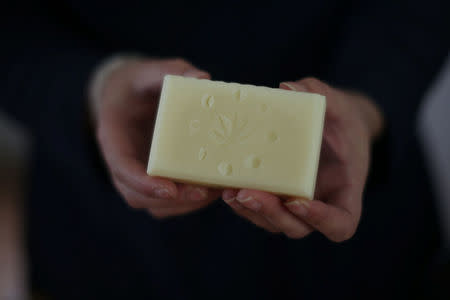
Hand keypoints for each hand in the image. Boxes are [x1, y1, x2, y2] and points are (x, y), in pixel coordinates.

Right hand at [90, 58, 220, 217]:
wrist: (127, 96)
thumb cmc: (137, 83)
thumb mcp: (149, 71)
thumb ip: (172, 71)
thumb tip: (203, 78)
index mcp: (114, 135)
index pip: (121, 166)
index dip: (143, 182)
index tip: (170, 190)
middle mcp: (121, 160)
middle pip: (135, 195)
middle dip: (170, 199)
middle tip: (204, 191)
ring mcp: (134, 172)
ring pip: (151, 204)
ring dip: (182, 204)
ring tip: (213, 192)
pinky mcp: (150, 177)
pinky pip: (163, 201)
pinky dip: (185, 202)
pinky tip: (211, 190)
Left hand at [222, 78, 383, 241]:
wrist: (334, 125)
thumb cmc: (343, 119)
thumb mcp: (340, 105)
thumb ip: (321, 94)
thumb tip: (287, 87)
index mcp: (345, 191)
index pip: (341, 224)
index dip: (323, 221)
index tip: (300, 201)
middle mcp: (320, 204)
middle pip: (297, 227)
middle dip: (271, 213)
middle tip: (247, 193)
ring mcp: (295, 204)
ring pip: (273, 222)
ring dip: (251, 211)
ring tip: (229, 191)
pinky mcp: (276, 195)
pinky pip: (260, 208)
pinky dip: (243, 202)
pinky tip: (224, 185)